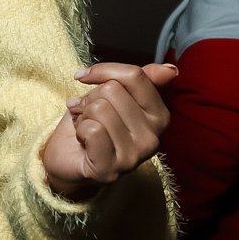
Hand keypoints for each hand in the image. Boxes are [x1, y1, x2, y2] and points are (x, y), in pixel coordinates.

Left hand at [42, 62, 177, 200]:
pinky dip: (79, 130)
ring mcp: (133, 156)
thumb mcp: (114, 95)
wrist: (68, 159)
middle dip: (90, 98)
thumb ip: (140, 80)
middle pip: (112, 90)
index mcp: (159, 115)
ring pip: (100, 109)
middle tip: (87, 113)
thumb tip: (170, 70)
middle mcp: (152, 137)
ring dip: (83, 115)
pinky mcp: (110, 170)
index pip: (135, 76)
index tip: (85, 76)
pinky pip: (92, 130)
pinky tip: (83, 141)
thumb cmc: (92, 124)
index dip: (103, 70)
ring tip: (86, 127)